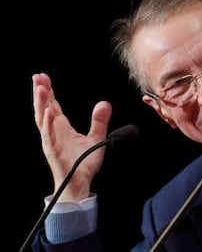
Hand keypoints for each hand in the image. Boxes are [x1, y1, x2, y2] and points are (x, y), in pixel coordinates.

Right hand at [32, 73, 111, 200]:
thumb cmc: (84, 162)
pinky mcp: (53, 151)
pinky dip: (48, 124)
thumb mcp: (96, 138)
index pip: (52, 105)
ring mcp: (52, 141)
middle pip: (44, 108)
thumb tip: (105, 103)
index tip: (44, 76)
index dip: (49, 91)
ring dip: (41, 104)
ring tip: (41, 88)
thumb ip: (99, 121)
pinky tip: (49, 112)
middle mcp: (54, 132)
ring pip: (43, 119)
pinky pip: (49, 136)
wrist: (81, 183)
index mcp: (61, 127)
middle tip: (38, 76)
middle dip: (41, 92)